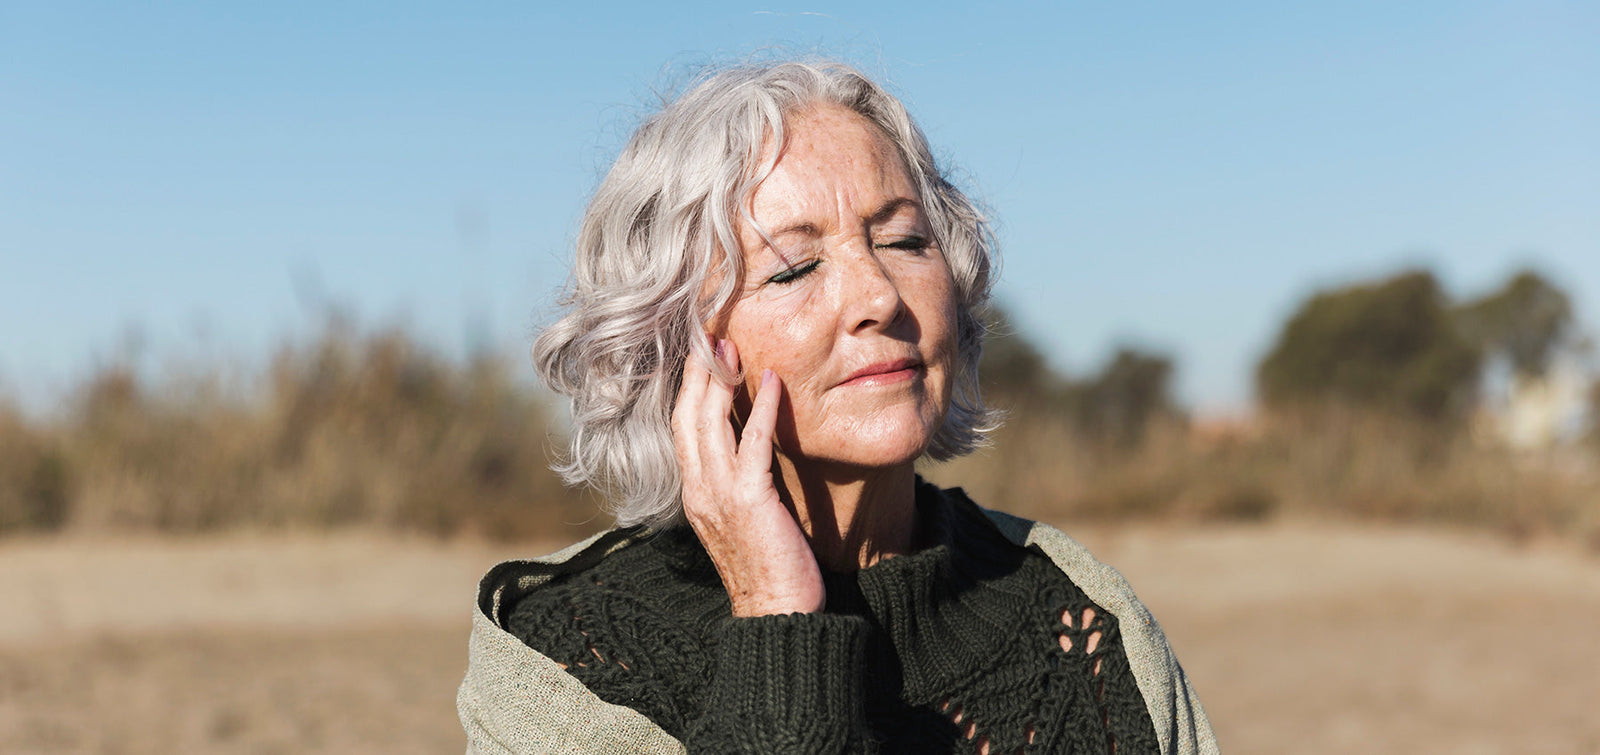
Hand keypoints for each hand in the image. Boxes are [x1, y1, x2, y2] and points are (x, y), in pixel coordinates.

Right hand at [672, 338, 823, 616]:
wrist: (776, 616)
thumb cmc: (769, 570)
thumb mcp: (743, 520)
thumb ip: (738, 485)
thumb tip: (749, 451)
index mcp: (694, 494)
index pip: (682, 430)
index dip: (688, 390)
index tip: (699, 357)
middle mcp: (699, 490)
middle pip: (687, 418)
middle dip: (696, 374)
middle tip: (709, 336)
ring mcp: (720, 495)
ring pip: (710, 425)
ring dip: (721, 381)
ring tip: (731, 348)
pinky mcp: (750, 501)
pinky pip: (753, 444)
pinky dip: (762, 409)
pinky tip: (773, 382)